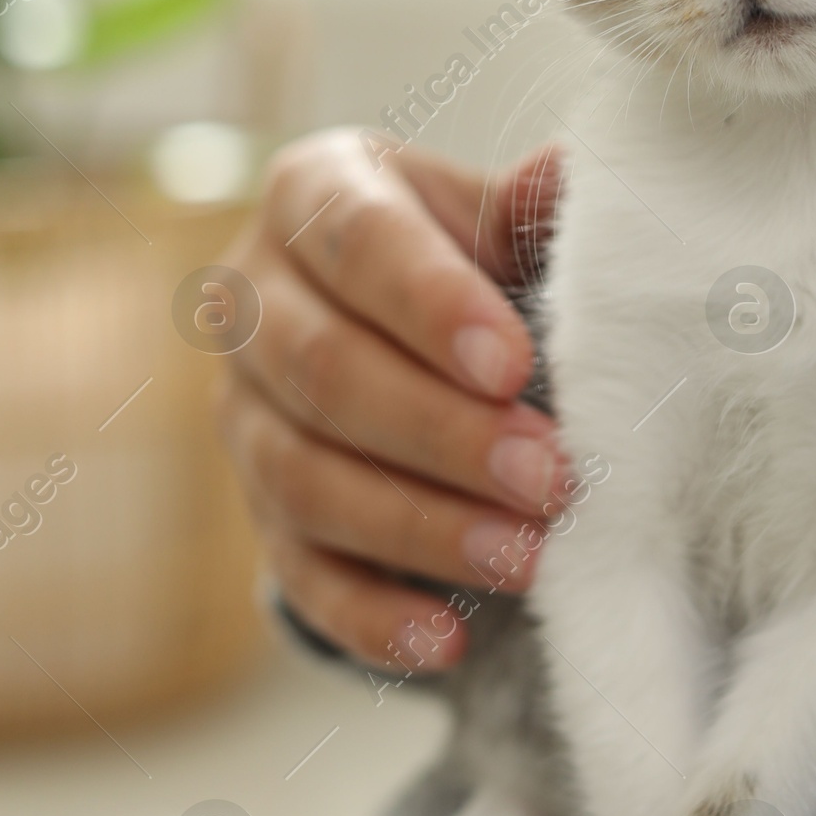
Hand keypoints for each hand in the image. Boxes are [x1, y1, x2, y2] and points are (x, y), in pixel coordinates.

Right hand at [222, 130, 568, 669]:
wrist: (411, 322)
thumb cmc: (469, 249)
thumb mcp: (495, 210)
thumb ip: (531, 204)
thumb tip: (570, 174)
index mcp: (314, 193)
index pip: (360, 244)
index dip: (432, 306)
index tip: (515, 364)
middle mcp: (253, 298)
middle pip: (325, 371)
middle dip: (442, 434)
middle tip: (550, 478)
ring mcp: (245, 411)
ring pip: (307, 478)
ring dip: (420, 527)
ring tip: (526, 560)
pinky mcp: (260, 511)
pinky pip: (300, 573)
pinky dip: (372, 616)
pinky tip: (447, 642)